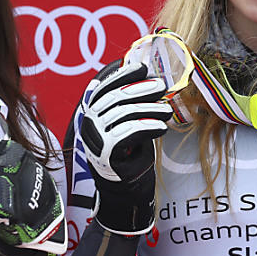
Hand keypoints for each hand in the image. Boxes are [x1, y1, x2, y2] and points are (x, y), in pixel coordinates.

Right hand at [79, 62, 173, 234]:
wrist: (123, 187)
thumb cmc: (128, 151)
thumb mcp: (126, 122)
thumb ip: (129, 102)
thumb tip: (148, 76)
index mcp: (91, 113)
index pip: (104, 87)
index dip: (123, 75)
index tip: (143, 67)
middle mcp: (88, 123)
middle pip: (116, 98)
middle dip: (142, 89)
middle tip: (162, 86)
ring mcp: (95, 138)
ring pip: (125, 113)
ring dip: (150, 108)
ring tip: (168, 109)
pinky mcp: (106, 152)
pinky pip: (129, 132)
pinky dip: (148, 127)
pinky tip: (161, 128)